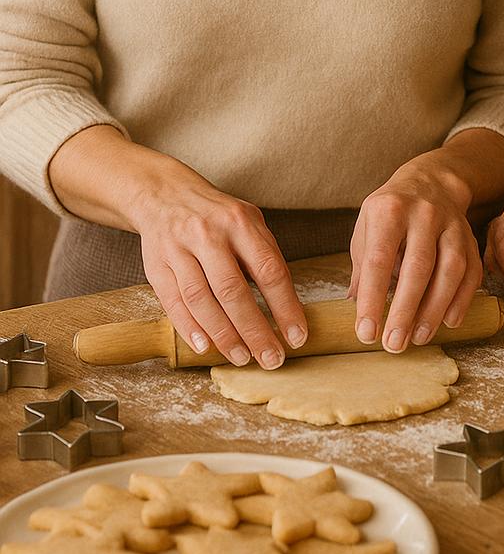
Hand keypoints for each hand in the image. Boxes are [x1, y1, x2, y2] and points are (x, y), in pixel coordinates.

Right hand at [125, 159, 307, 369]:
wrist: (165, 195)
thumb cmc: (217, 216)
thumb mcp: (247, 222)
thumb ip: (264, 256)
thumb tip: (287, 306)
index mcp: (240, 222)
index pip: (268, 270)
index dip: (285, 307)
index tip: (297, 336)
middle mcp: (208, 234)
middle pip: (233, 291)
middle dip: (255, 330)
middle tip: (271, 358)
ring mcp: (179, 249)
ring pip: (201, 299)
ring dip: (223, 335)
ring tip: (241, 357)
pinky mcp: (156, 265)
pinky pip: (174, 303)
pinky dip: (190, 328)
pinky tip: (206, 346)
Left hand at [348, 154, 482, 353]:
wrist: (430, 181)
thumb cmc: (390, 213)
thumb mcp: (367, 227)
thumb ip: (363, 266)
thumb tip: (355, 306)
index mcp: (389, 210)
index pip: (379, 259)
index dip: (372, 299)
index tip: (366, 333)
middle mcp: (423, 213)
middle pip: (418, 266)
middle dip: (406, 310)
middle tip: (394, 344)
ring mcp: (451, 224)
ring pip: (450, 269)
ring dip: (435, 309)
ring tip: (418, 338)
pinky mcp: (470, 237)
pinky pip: (472, 271)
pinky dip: (462, 299)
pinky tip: (448, 321)